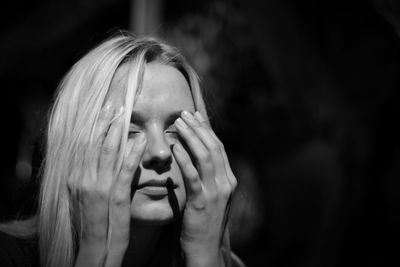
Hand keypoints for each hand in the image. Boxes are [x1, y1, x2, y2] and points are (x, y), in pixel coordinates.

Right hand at [70, 103, 145, 266]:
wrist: (95, 246)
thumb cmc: (94, 221)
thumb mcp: (87, 195)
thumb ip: (91, 175)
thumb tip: (98, 157)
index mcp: (76, 177)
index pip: (84, 145)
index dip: (93, 126)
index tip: (102, 110)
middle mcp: (83, 178)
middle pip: (93, 143)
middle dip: (103, 122)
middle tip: (112, 103)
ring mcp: (98, 187)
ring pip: (107, 152)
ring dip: (116, 131)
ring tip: (124, 113)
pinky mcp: (114, 196)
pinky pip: (124, 169)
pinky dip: (132, 153)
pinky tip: (140, 140)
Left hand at [173, 111, 236, 266]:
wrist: (205, 250)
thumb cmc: (203, 222)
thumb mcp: (210, 196)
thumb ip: (207, 177)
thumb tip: (195, 156)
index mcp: (229, 180)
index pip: (219, 147)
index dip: (206, 130)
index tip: (194, 116)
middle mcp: (226, 183)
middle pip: (213, 147)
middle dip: (198, 128)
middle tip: (183, 113)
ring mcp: (215, 193)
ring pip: (205, 156)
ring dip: (191, 137)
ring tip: (177, 123)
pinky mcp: (201, 202)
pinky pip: (193, 175)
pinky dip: (184, 158)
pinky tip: (175, 146)